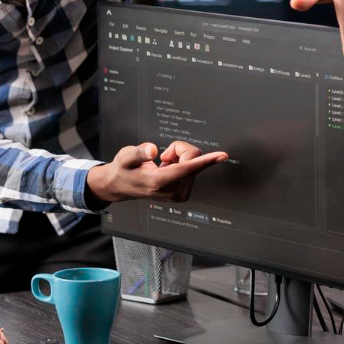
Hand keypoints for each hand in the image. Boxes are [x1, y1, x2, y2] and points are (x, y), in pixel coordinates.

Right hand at [86, 141, 227, 203]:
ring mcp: (178, 194)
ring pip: (194, 163)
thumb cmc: (124, 170)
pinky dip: (182, 165)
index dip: (206, 160)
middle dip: (179, 151)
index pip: (188, 168)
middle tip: (163, 156)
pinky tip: (167, 170)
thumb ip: (138, 153)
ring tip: (162, 165)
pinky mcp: (183, 194)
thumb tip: (152, 149)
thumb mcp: (124, 157)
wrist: (121, 186)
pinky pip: (193, 170)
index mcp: (159, 182)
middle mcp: (172, 191)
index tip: (222, 155)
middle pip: (192, 159)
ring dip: (179, 158)